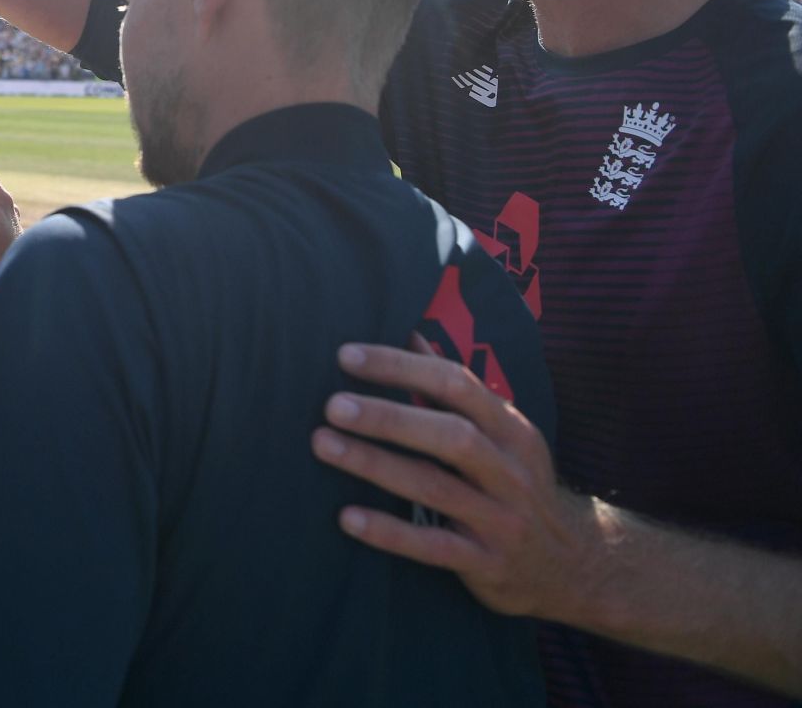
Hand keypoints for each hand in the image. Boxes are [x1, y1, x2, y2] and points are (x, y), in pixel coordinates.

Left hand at [311, 338, 599, 621]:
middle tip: (332, 405)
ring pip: (435, 488)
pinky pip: (433, 547)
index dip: (402, 367)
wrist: (572, 563)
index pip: (457, 385)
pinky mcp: (486, 563)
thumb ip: (455, 388)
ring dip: (375, 465)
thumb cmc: (515, 482)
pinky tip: (347, 518)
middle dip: (388, 417)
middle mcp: (511, 470)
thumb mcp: (501, 432)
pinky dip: (390, 532)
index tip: (346, 356)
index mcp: (511, 429)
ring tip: (323, 445)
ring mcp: (501, 519)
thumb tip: (410, 332)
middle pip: (450, 436)